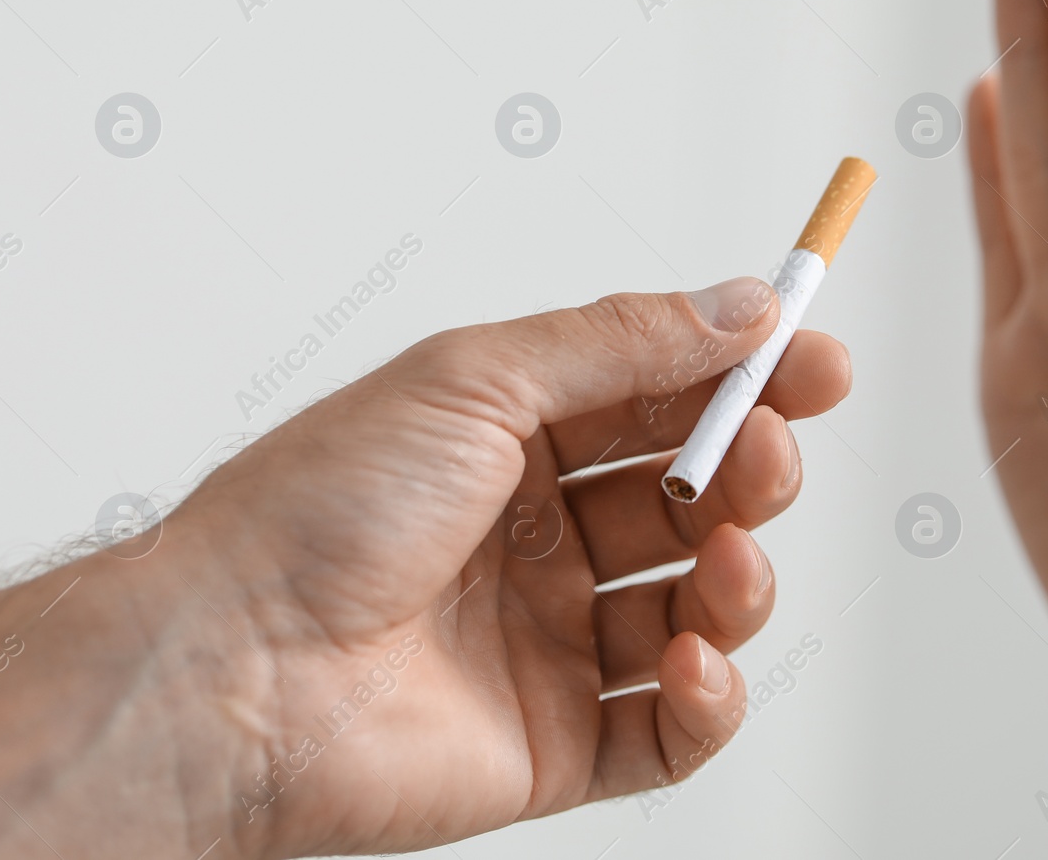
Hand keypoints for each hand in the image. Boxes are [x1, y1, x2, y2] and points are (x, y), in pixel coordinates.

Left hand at [0, 277, 850, 858]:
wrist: (230, 667)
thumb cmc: (318, 510)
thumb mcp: (477, 378)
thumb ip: (622, 344)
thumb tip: (744, 307)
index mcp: (517, 441)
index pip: (662, 400)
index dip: (747, 378)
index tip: (817, 360)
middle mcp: (541, 538)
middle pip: (692, 499)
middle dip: (749, 470)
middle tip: (770, 447)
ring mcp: (551, 641)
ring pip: (698, 608)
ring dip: (741, 577)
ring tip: (728, 556)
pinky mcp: (557, 741)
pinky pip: (670, 729)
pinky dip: (709, 698)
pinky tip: (695, 661)